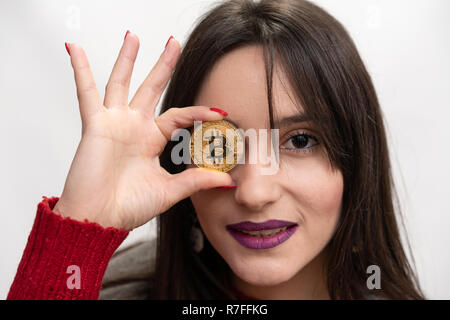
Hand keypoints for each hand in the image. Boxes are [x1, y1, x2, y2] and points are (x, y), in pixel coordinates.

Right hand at [53, 32, 232, 229]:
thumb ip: (197, 180)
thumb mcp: (170, 191)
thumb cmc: (128, 207)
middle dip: (163, 65)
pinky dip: (81, 70)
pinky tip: (76, 49)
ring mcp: (114, 123)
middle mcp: (134, 128)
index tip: (220, 112)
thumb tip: (229, 180)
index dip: (199, 112)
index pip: (179, 116)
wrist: (99, 220)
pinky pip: (86, 92)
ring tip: (134, 35)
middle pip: (152, 88)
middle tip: (174, 43)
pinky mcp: (95, 125)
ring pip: (122, 83)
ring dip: (127, 59)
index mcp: (152, 141)